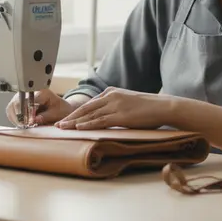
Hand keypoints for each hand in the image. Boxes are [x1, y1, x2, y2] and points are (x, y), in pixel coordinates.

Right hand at [5, 89, 75, 126]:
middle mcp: (30, 91)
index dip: (24, 112)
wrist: (62, 108)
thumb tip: (33, 120)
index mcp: (41, 91)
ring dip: (15, 117)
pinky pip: (12, 109)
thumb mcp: (56, 113)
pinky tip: (20, 123)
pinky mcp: (21, 102)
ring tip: (22, 125)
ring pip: (11, 106)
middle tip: (23, 125)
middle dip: (18, 116)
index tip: (26, 122)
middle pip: (16, 102)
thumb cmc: (61, 109)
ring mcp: (24, 96)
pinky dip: (14, 118)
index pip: (26, 100)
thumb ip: (45, 116)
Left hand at [56, 87, 176, 129]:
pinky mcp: (121, 115)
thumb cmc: (148, 107)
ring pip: (90, 115)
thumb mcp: (128, 103)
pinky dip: (87, 125)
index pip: (89, 104)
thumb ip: (116, 107)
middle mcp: (110, 96)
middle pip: (85, 108)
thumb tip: (107, 117)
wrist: (163, 106)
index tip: (66, 120)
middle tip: (58, 124)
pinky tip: (78, 128)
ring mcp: (115, 105)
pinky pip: (100, 121)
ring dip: (74, 122)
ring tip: (62, 128)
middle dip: (70, 117)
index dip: (76, 113)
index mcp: (111, 92)